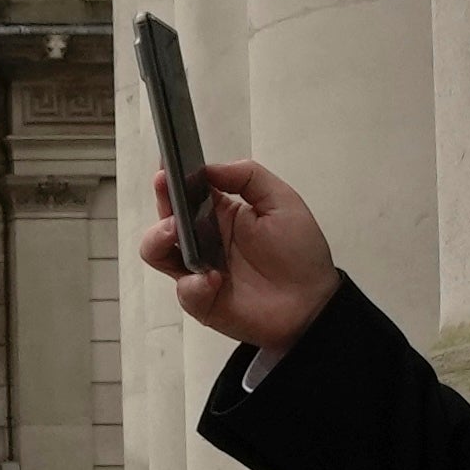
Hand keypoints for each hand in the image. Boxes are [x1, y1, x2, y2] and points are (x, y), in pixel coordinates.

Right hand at [148, 160, 338, 356]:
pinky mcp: (201, 300)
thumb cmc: (300, 253)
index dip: (171, 178)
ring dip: (158, 239)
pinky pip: (184, 290)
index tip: (166, 166)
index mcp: (219, 213)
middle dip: (161, 201)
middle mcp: (203, 240)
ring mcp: (198, 270)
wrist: (313, 303)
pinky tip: (216, 280)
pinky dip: (194, 284)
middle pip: (165, 217)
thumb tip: (208, 168)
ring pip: (156, 251)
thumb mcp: (281, 201)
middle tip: (167, 191)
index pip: (185, 191)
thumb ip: (247, 176)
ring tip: (175, 232)